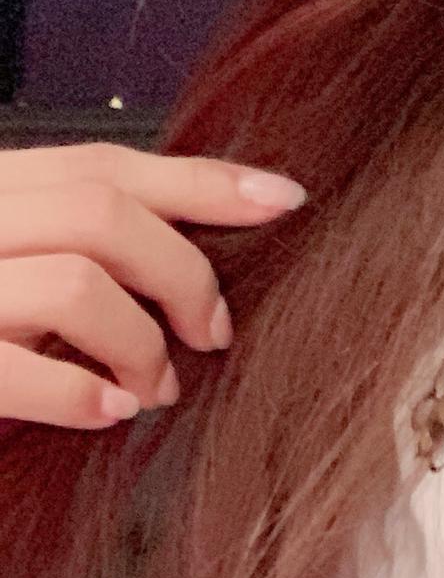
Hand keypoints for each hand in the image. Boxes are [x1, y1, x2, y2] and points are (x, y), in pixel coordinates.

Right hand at [0, 144, 308, 429]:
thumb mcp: (15, 256)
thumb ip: (73, 241)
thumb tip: (197, 243)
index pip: (104, 166)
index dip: (202, 182)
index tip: (282, 198)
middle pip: (102, 215)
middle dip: (182, 273)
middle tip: (214, 334)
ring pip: (76, 285)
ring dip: (140, 344)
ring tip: (157, 390)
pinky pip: (17, 370)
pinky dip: (78, 394)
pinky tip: (111, 411)